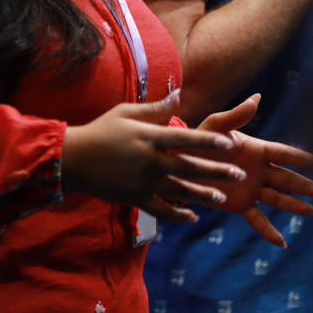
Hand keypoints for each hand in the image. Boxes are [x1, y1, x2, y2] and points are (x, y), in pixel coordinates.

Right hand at [62, 90, 245, 223]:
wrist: (74, 159)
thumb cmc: (101, 130)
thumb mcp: (126, 113)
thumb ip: (155, 109)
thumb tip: (179, 96)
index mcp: (149, 136)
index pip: (184, 138)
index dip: (208, 141)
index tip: (229, 144)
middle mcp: (149, 160)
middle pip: (188, 166)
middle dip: (216, 171)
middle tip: (239, 174)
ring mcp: (142, 181)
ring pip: (179, 190)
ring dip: (203, 195)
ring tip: (223, 198)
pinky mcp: (135, 198)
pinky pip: (161, 210)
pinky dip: (178, 214)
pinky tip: (193, 216)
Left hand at [187, 94, 312, 246]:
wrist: (178, 161)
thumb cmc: (198, 139)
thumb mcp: (216, 126)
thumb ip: (236, 116)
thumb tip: (257, 97)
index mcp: (257, 149)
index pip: (285, 154)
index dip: (304, 158)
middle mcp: (259, 170)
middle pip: (287, 179)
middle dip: (306, 186)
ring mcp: (251, 189)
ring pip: (278, 198)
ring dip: (294, 205)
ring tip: (312, 212)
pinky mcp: (239, 204)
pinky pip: (257, 219)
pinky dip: (268, 231)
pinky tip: (282, 243)